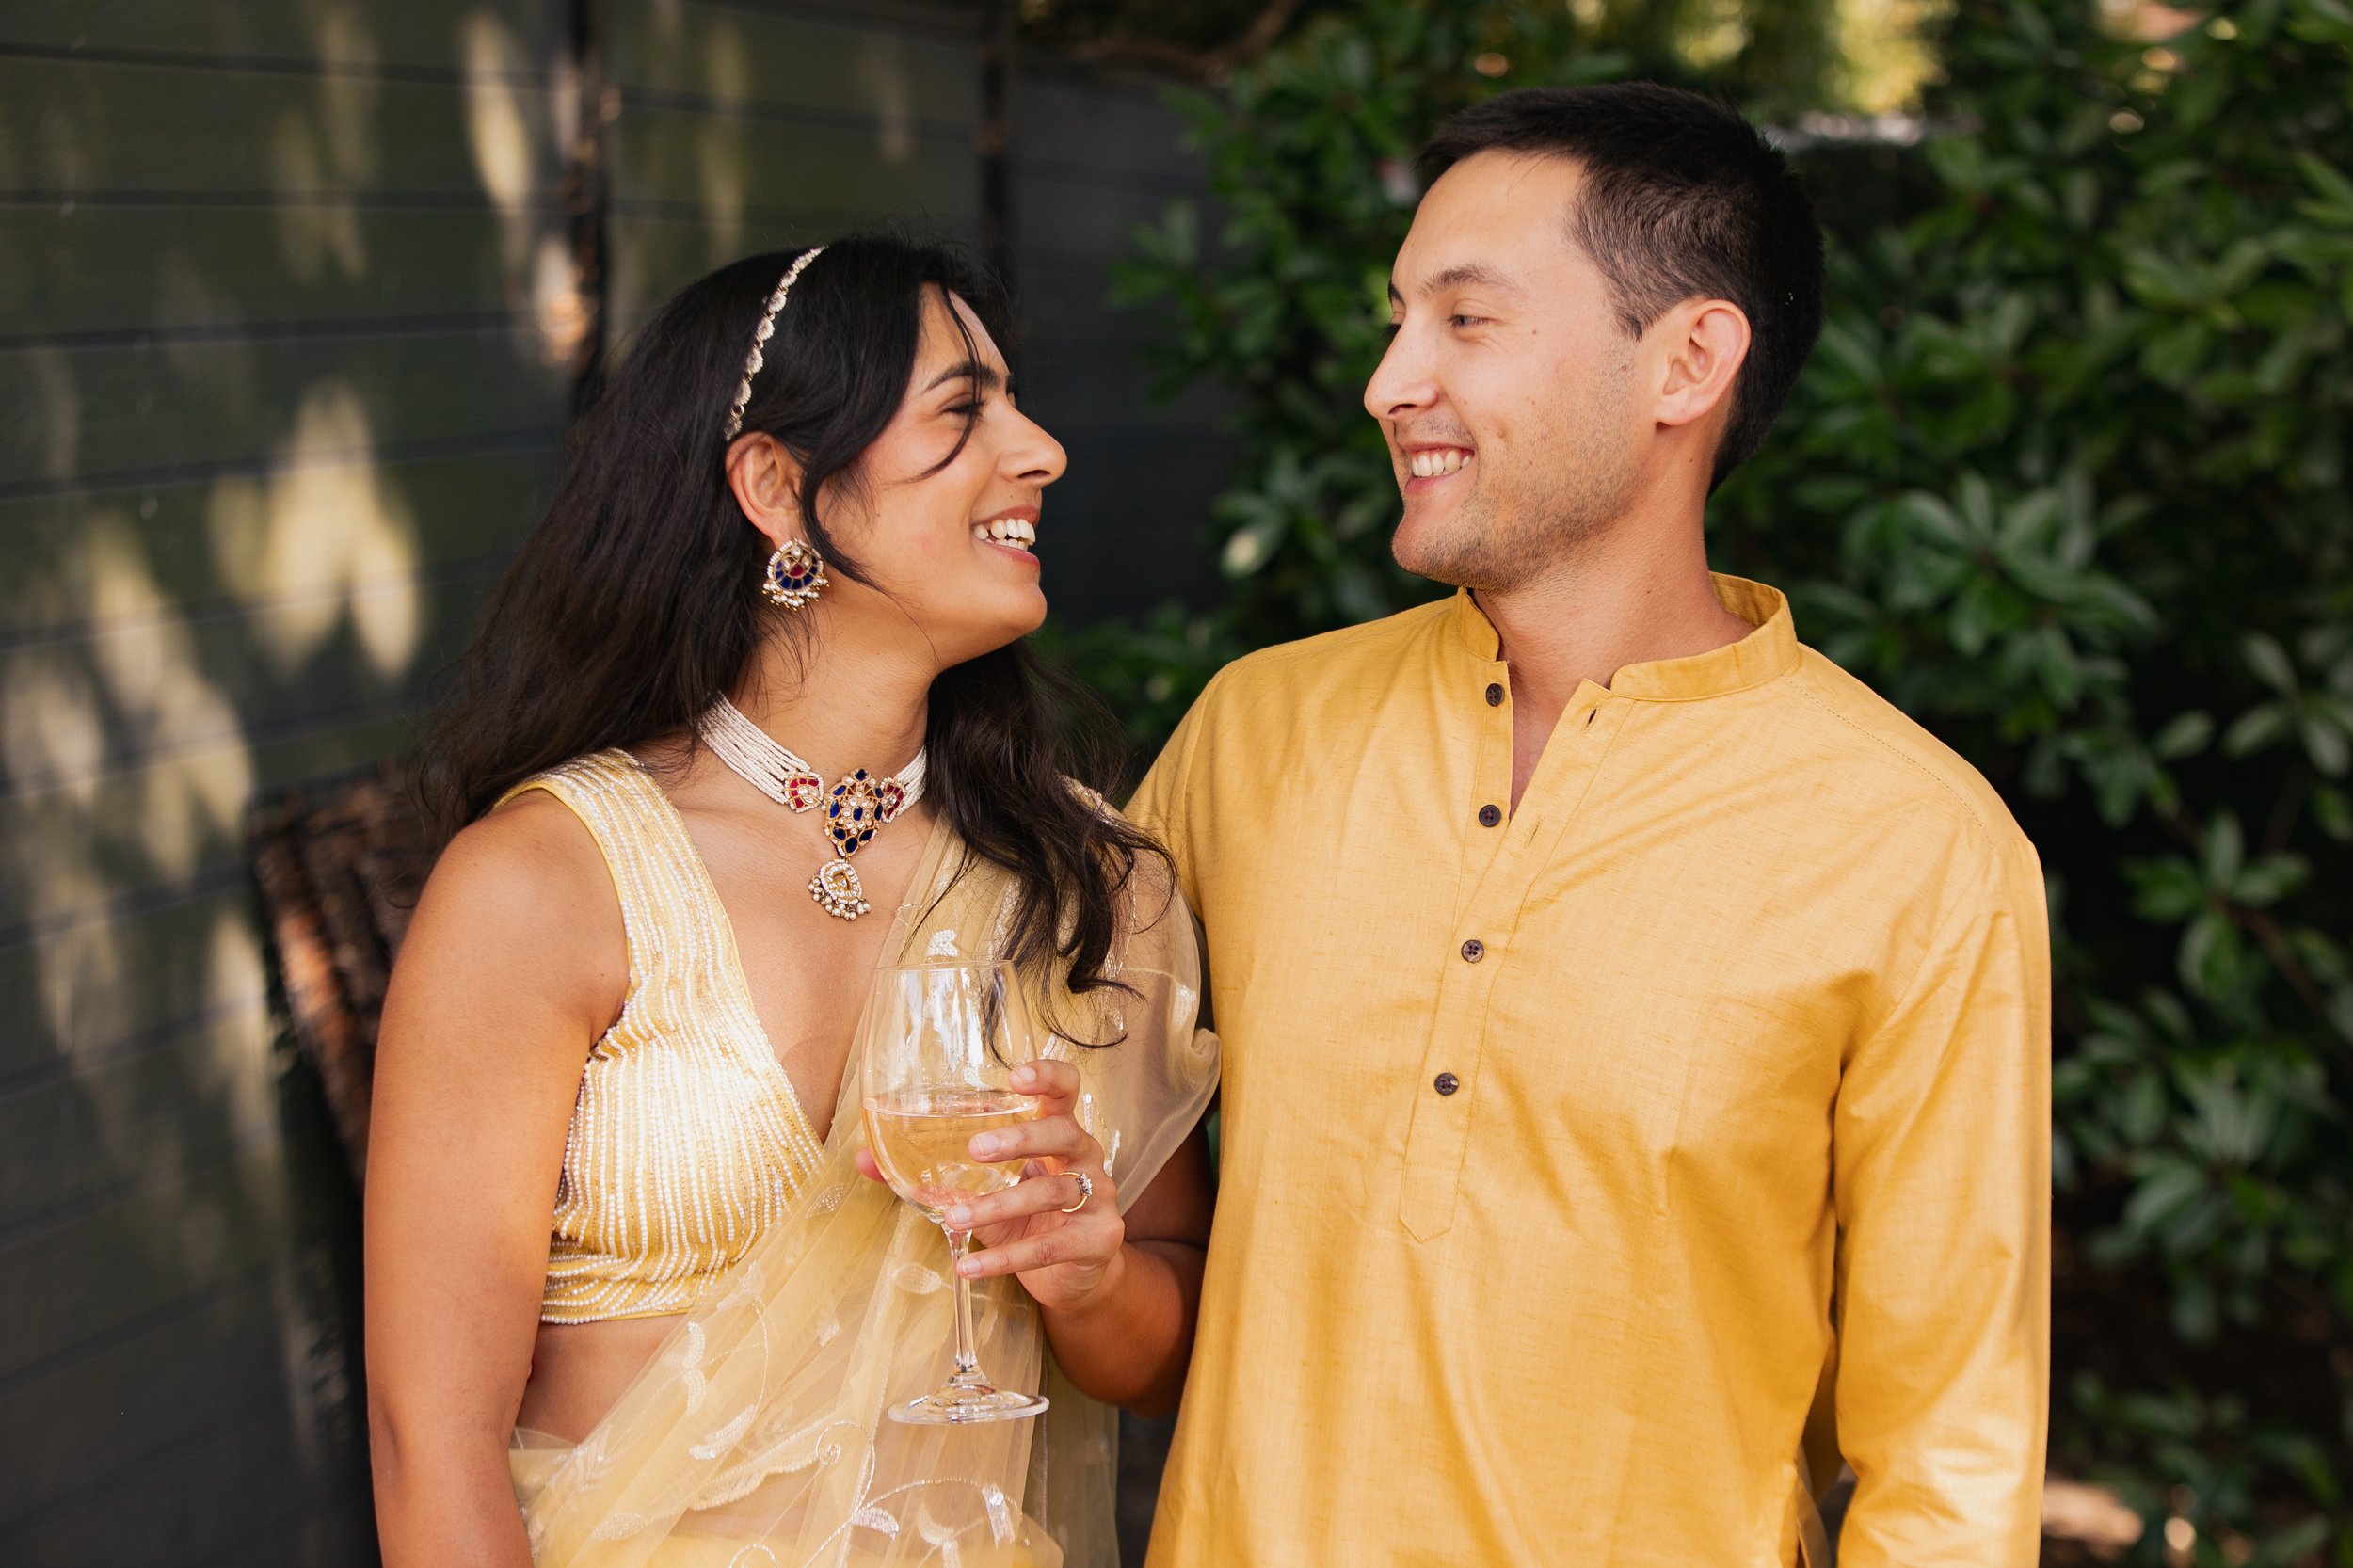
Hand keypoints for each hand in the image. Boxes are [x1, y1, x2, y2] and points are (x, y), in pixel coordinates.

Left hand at [854, 1059, 1124, 1314]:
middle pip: (1064, 1133)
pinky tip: (968, 1267)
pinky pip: (1049, 1247)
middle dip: (1021, 1139)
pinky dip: (1004, 1258)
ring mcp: (1097, 1198)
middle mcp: (1084, 1158)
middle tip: (975, 1149)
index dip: (1048, 1077)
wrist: (1076, 1276)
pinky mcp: (1098, 1240)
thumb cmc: (1028, 1218)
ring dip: (1000, 1205)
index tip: (1016, 1077)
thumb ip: (934, 1176)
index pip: (1066, 1090)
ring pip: (1052, 1193)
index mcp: (1058, 1133)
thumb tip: (862, 1160)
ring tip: (956, 1218)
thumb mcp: (984, 1191)